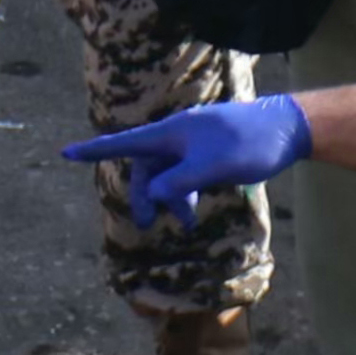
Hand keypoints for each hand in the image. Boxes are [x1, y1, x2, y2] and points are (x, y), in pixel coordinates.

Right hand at [66, 96, 311, 200]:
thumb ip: (177, 183)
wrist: (289, 128)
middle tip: (150, 226)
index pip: (125, 143)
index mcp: (172, 133)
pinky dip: (185, 191)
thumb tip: (152, 195)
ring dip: (170, 198)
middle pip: (147, 167)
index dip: (95, 150)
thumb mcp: (210, 168)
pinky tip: (196, 209)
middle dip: (146, 195)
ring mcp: (194, 142)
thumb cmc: (250, 145)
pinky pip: (185, 172)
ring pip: (167, 172)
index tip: (67, 152)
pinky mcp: (209, 150)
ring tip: (186, 223)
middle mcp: (178, 135)